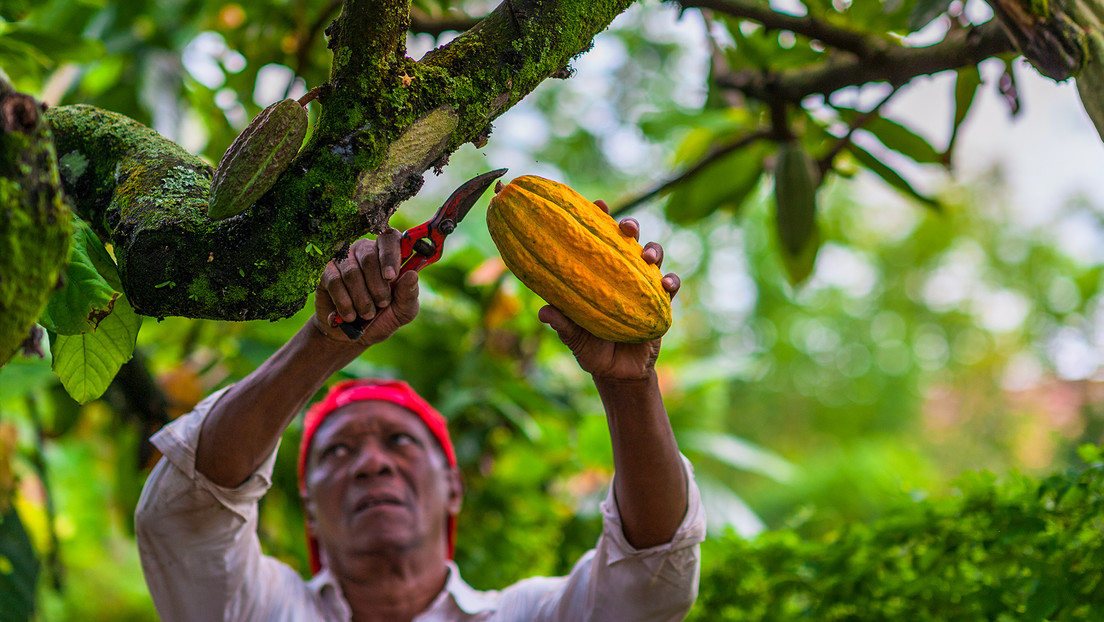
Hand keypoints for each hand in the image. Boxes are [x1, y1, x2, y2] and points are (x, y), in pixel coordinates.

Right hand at [312, 230, 419, 345]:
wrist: (352, 334)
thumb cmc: (382, 318)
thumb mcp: (402, 311)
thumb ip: (409, 295)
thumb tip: (412, 275)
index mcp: (388, 254)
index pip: (390, 239)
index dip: (390, 255)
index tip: (391, 276)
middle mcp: (364, 250)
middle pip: (369, 257)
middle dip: (377, 286)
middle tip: (382, 304)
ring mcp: (343, 260)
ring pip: (352, 272)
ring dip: (362, 299)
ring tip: (367, 315)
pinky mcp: (326, 272)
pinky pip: (334, 282)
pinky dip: (344, 302)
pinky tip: (349, 316)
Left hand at [538, 200, 680, 380]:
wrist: (619, 375)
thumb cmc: (591, 350)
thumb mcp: (575, 338)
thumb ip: (563, 324)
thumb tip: (544, 311)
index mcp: (599, 275)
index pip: (598, 241)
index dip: (599, 219)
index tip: (597, 203)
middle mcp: (622, 275)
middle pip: (628, 241)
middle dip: (630, 227)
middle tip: (626, 227)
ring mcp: (643, 286)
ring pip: (653, 258)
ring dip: (652, 251)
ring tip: (647, 256)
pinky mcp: (661, 303)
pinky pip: (670, 287)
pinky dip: (671, 282)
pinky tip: (666, 284)